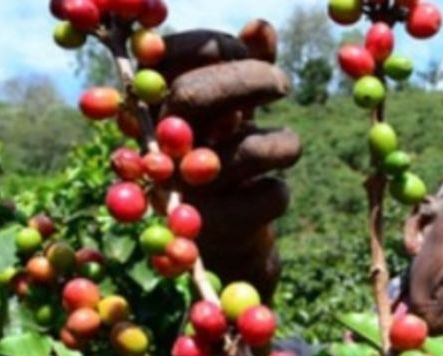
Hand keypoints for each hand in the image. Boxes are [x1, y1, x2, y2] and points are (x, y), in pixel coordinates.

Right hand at [156, 20, 300, 301]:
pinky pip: (267, 197)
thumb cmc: (225, 157)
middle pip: (193, 97)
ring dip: (282, 144)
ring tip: (288, 147)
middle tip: (283, 84)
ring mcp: (180, 192)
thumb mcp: (233, 107)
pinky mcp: (212, 232)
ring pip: (243, 152)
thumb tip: (260, 27)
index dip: (213, 45)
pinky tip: (270, 194)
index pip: (169, 58)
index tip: (250, 43)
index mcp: (154, 111)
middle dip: (248, 79)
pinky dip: (279, 193)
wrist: (222, 242)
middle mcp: (156, 148)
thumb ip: (246, 64)